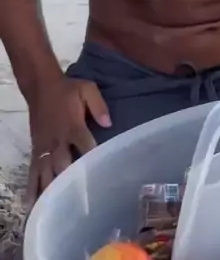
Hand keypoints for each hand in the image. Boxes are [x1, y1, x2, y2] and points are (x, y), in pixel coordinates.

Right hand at [26, 76, 110, 206]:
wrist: (41, 86)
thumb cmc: (68, 90)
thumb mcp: (87, 89)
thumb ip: (99, 106)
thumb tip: (109, 123)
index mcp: (73, 126)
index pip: (85, 146)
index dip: (92, 161)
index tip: (101, 178)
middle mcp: (58, 140)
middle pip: (64, 165)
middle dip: (71, 183)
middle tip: (81, 204)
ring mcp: (45, 147)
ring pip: (46, 173)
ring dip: (50, 191)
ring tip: (54, 212)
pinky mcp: (36, 150)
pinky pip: (33, 171)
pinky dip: (31, 188)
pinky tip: (31, 204)